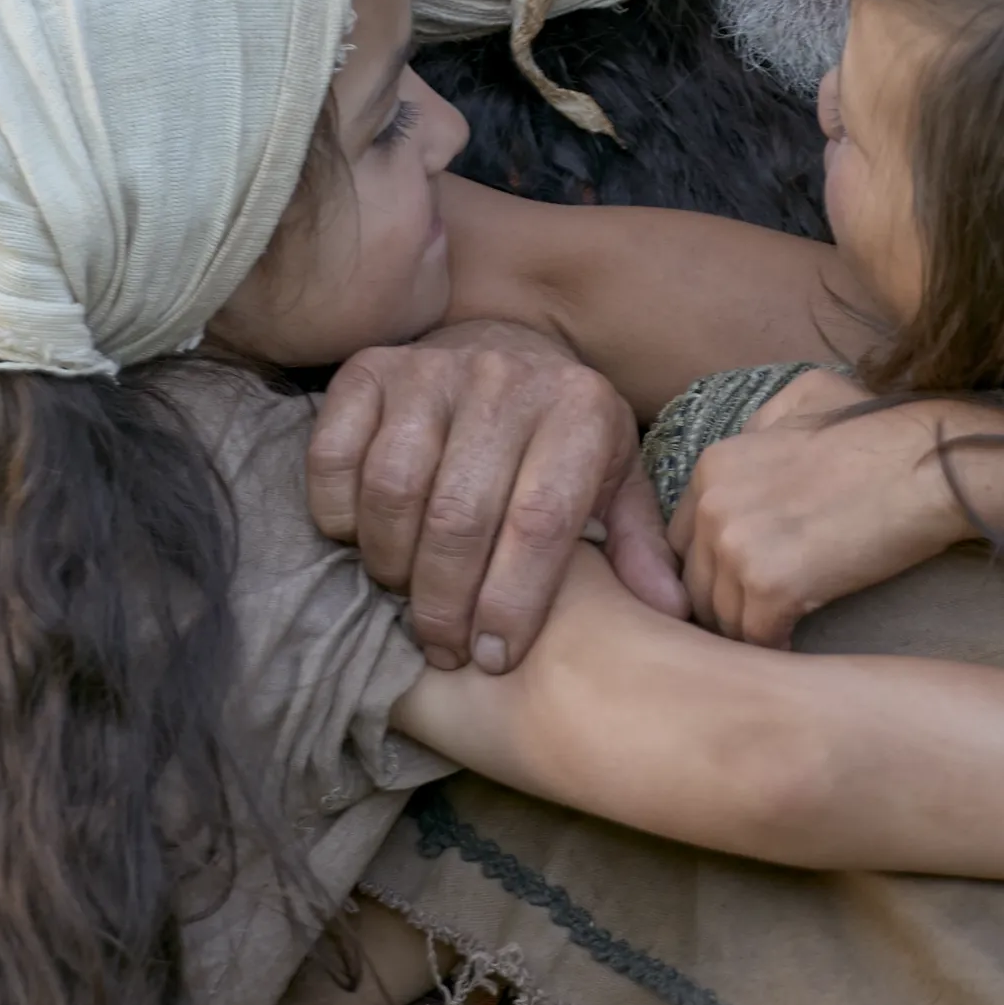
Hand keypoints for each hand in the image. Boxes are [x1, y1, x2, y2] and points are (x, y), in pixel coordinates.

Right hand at [309, 320, 684, 671]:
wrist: (505, 346)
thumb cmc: (562, 437)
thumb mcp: (614, 478)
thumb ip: (636, 541)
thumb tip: (667, 609)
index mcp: (579, 411)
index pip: (539, 522)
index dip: (511, 601)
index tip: (493, 657)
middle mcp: (506, 381)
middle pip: (459, 515)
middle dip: (446, 602)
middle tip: (442, 647)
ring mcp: (432, 370)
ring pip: (394, 489)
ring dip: (391, 562)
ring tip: (405, 597)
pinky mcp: (369, 369)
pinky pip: (336, 458)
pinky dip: (340, 513)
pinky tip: (362, 540)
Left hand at [671, 372, 977, 646]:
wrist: (928, 465)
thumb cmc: (879, 431)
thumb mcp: (804, 398)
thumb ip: (760, 424)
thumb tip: (751, 446)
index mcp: (713, 466)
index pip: (684, 541)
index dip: (713, 567)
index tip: (746, 583)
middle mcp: (712, 506)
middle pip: (695, 584)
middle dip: (725, 604)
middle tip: (761, 618)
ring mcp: (737, 547)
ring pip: (722, 617)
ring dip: (750, 631)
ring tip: (780, 637)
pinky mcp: (771, 586)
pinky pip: (756, 639)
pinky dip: (776, 648)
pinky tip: (797, 646)